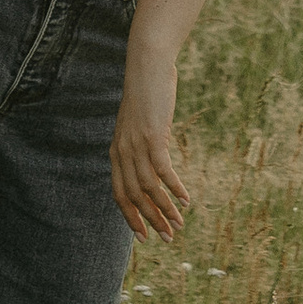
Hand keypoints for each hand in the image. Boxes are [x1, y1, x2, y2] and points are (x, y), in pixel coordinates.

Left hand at [110, 42, 190, 243]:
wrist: (147, 65)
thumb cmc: (146, 93)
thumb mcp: (138, 123)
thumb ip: (140, 144)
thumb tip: (152, 161)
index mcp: (116, 152)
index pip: (119, 194)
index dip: (130, 217)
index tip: (143, 236)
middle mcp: (122, 152)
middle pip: (133, 197)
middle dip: (150, 220)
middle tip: (168, 237)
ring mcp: (136, 144)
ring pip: (148, 187)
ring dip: (165, 209)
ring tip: (180, 223)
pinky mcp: (152, 135)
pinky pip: (162, 169)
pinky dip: (174, 187)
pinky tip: (186, 199)